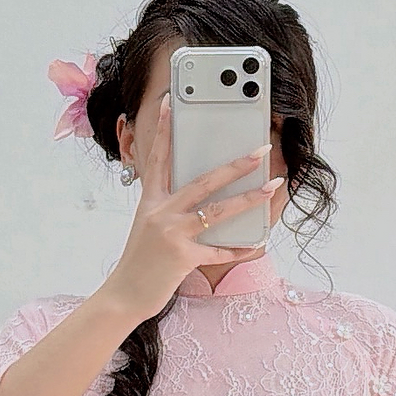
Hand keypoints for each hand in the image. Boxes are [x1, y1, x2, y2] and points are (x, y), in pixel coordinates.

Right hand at [103, 90, 282, 323]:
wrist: (124, 295)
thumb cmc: (139, 262)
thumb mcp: (149, 227)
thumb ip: (169, 209)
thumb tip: (202, 198)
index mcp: (150, 201)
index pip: (158, 157)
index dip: (165, 128)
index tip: (170, 101)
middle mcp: (161, 212)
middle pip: (203, 181)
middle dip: (235, 164)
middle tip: (259, 151)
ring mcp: (172, 234)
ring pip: (217, 211)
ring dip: (249, 198)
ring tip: (271, 186)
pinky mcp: (182, 257)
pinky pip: (218, 251)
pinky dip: (238, 248)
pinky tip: (255, 243)